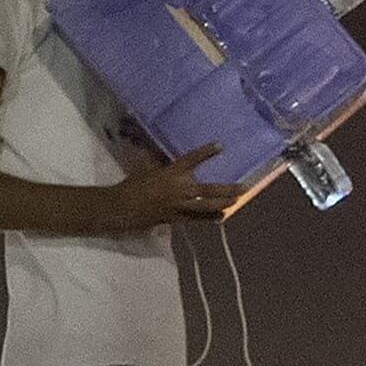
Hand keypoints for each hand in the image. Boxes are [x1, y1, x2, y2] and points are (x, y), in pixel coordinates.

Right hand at [102, 144, 239, 229]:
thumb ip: (159, 163)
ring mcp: (179, 206)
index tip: (220, 146)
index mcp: (170, 173)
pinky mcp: (177, 219)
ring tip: (236, 200)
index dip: (206, 152)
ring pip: (206, 206)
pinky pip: (197, 218)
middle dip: (227, 188)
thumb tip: (161, 154)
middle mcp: (179, 189)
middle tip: (243, 186)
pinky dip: (209, 217)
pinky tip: (220, 217)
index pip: (191, 160)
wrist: (122, 208)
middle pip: (208, 190)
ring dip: (223, 203)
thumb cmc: (132, 185)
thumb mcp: (146, 169)